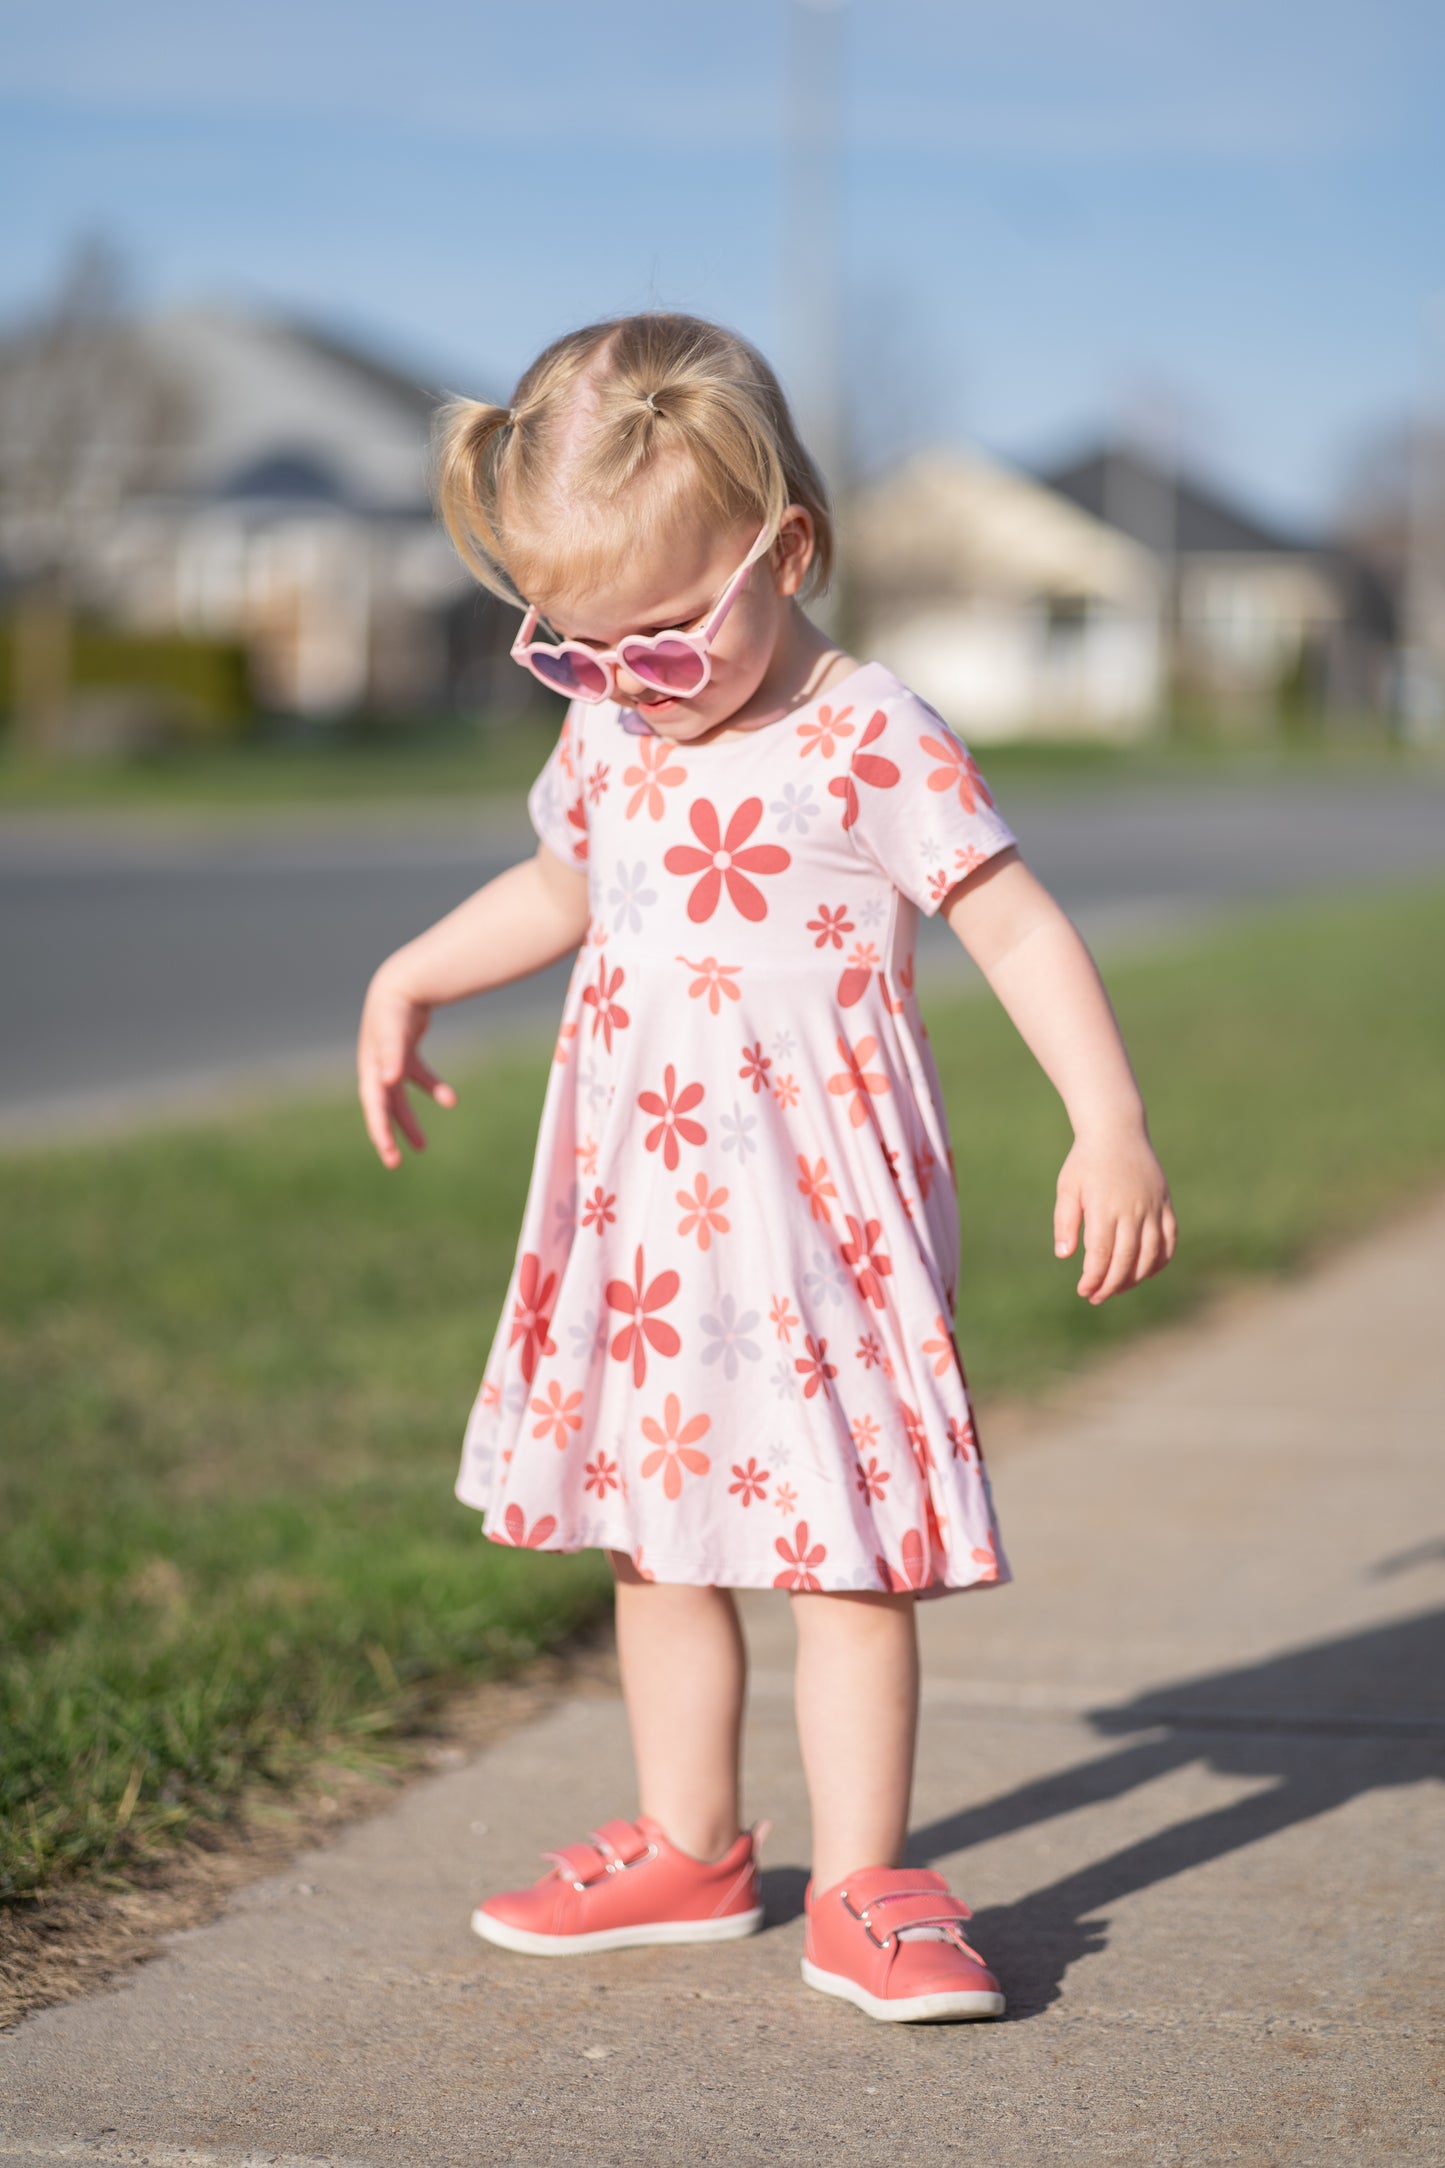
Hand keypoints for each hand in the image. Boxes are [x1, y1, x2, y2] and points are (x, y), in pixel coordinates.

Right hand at [357, 964, 457, 1169]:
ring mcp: (390, 1062)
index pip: (374, 1107)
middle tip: (395, 1162)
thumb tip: (388, 1081)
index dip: (379, 1130)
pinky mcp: (405, 1053)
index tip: (389, 1154)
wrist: (401, 982)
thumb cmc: (395, 1008)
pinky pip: (418, 1078)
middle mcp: (377, 1069)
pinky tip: (450, 1100)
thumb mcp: (392, 1032)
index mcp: (371, 1069)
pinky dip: (433, 1089)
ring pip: (398, 1100)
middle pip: (381, 1109)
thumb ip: (392, 1056)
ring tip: (422, 1147)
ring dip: (408, 1121)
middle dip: (387, 1134)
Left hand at [1053, 1126, 1176, 1304]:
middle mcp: (1133, 1209)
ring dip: (1134, 1277)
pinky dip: (1160, 1260)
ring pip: (1150, 1254)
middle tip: (1096, 1297)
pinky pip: (1169, 1240)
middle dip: (1111, 1284)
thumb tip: (1065, 1254)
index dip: (1094, 1278)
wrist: (1117, 1130)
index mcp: (1104, 1207)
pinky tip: (1145, 1273)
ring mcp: (1153, 1207)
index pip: (1101, 1255)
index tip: (1084, 1291)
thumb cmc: (1086, 1161)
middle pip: (1126, 1260)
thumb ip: (1065, 1221)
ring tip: (1117, 1288)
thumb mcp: (1067, 1187)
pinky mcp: (1166, 1204)